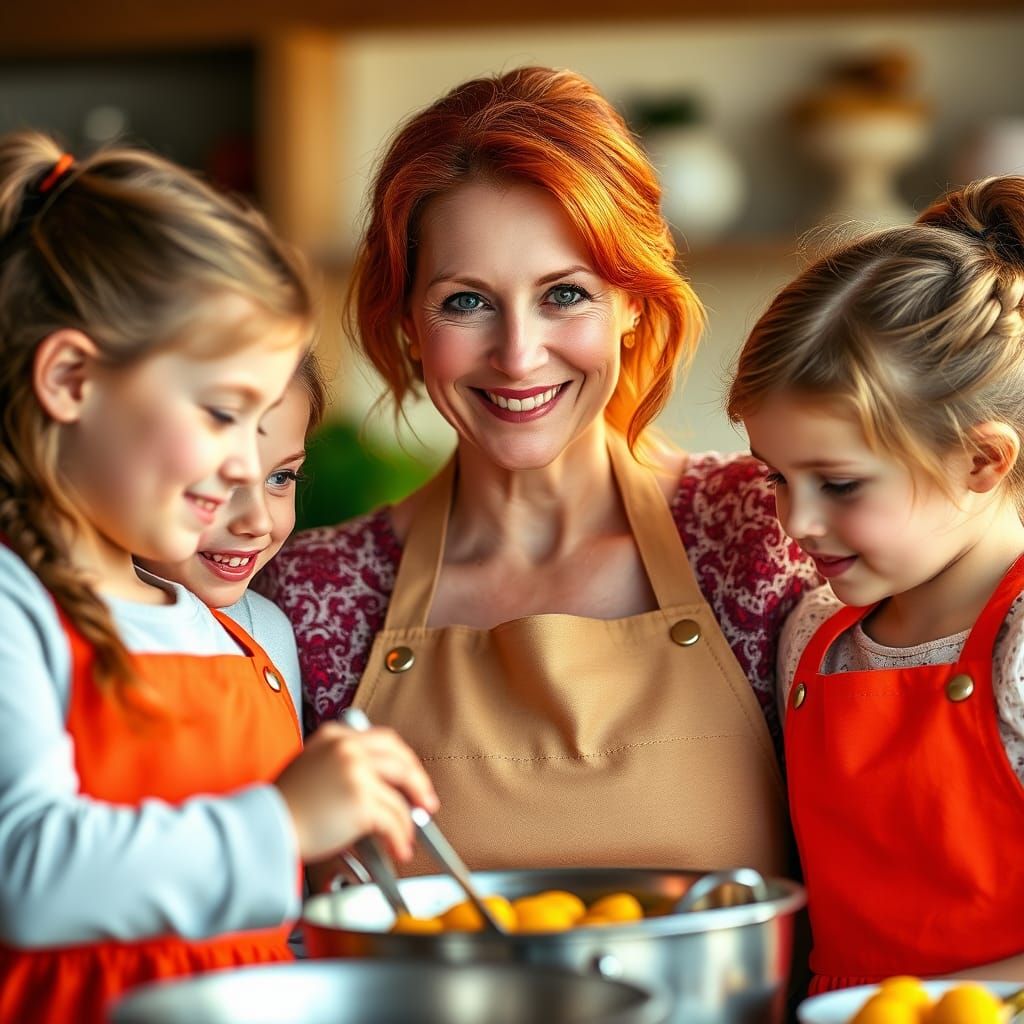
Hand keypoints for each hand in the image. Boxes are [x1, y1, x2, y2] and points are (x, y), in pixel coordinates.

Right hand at [274, 722, 438, 863]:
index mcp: (335, 736)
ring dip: (409, 819)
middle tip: (425, 802)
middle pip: (401, 760)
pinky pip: (393, 820)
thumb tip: (374, 783)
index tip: (411, 776)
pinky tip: (399, 848)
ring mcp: (357, 773)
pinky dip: (401, 837)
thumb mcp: (308, 767)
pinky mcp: (361, 801)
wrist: (263, 828)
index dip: (404, 760)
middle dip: (418, 783)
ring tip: (408, 835)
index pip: (384, 740)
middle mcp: (348, 749)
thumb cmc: (282, 807)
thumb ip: (338, 763)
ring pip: (399, 795)